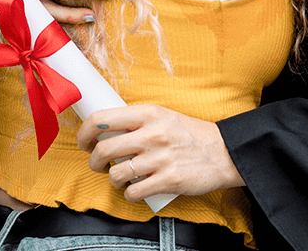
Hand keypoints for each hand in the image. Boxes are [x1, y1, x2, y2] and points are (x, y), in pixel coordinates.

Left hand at [77, 105, 244, 200]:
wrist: (224, 152)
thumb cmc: (190, 134)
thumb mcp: (164, 116)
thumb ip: (137, 122)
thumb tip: (105, 130)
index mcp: (149, 113)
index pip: (102, 119)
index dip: (84, 132)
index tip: (83, 141)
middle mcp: (153, 133)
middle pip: (104, 149)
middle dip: (93, 161)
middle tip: (97, 164)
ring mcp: (160, 158)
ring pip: (116, 174)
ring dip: (113, 179)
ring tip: (120, 178)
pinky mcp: (169, 180)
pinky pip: (134, 192)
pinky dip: (129, 194)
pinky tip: (134, 190)